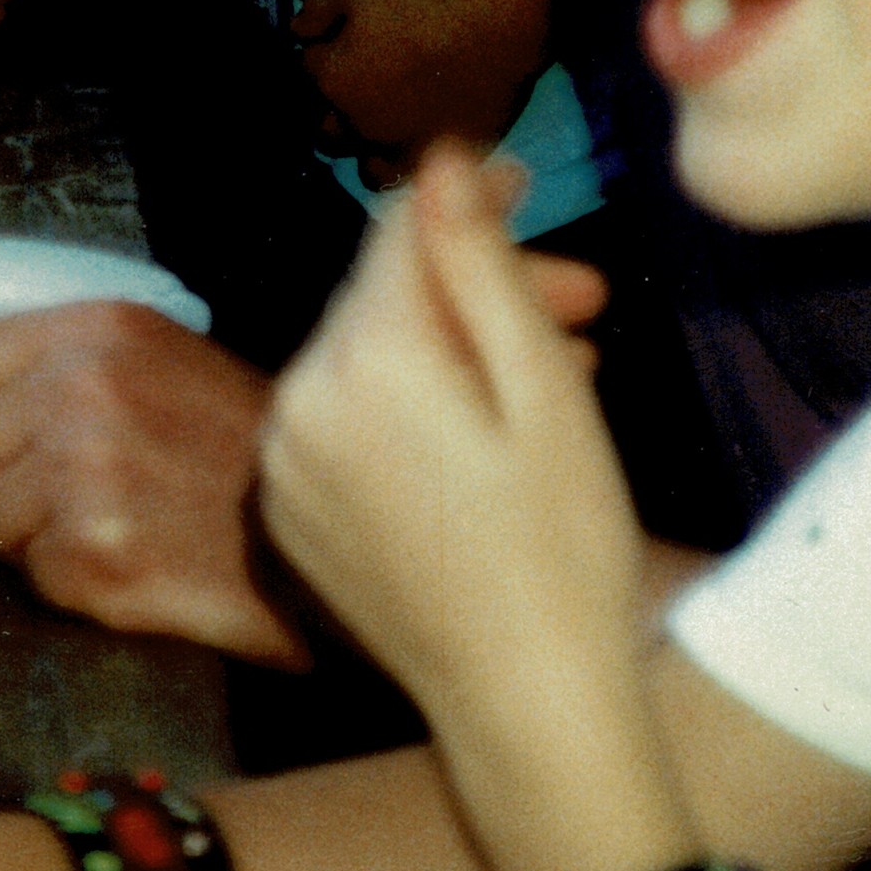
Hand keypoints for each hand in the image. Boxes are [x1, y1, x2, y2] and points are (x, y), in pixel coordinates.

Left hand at [0, 303, 303, 663]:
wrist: (312, 529)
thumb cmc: (234, 440)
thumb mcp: (157, 354)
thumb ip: (46, 351)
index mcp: (97, 330)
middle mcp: (82, 391)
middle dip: (0, 476)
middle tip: (73, 484)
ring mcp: (85, 476)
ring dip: (35, 533)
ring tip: (112, 520)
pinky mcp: (93, 558)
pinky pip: (31, 575)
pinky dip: (73, 580)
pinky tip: (132, 557)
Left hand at [262, 143, 640, 730]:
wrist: (529, 710)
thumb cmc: (564, 551)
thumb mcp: (543, 390)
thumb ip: (479, 264)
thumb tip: (442, 159)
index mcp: (363, 363)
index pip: (401, 230)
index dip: (472, 200)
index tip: (530, 189)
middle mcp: (298, 404)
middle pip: (386, 297)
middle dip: (478, 285)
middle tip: (584, 304)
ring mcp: (285, 467)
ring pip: (369, 358)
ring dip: (452, 349)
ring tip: (554, 376)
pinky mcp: (291, 517)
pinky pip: (347, 424)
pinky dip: (411, 411)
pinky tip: (488, 439)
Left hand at [291, 0, 551, 188]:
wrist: (495, 16)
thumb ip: (318, 9)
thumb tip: (297, 30)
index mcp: (334, 81)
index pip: (309, 68)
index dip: (323, 49)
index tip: (340, 37)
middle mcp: (360, 124)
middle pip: (327, 127)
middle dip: (333, 107)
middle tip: (358, 83)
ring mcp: (400, 146)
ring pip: (365, 166)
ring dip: (365, 148)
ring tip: (382, 127)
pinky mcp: (442, 154)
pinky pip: (414, 175)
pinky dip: (403, 163)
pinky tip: (412, 144)